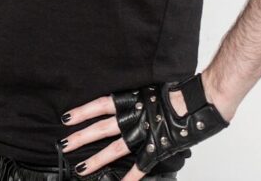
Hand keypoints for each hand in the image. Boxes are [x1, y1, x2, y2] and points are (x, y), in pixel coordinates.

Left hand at [60, 75, 228, 178]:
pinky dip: (130, 178)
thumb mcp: (145, 89)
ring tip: (81, 169)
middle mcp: (132, 118)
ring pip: (114, 150)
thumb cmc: (173, 92)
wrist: (197, 102)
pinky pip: (141, 166)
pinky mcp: (156, 149)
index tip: (65, 118)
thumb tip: (117, 103)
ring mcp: (143, 135)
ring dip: (96, 160)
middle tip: (63, 145)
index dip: (81, 112)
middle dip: (80, 138)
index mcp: (129, 101)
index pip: (98, 106)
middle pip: (100, 129)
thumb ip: (131, 98)